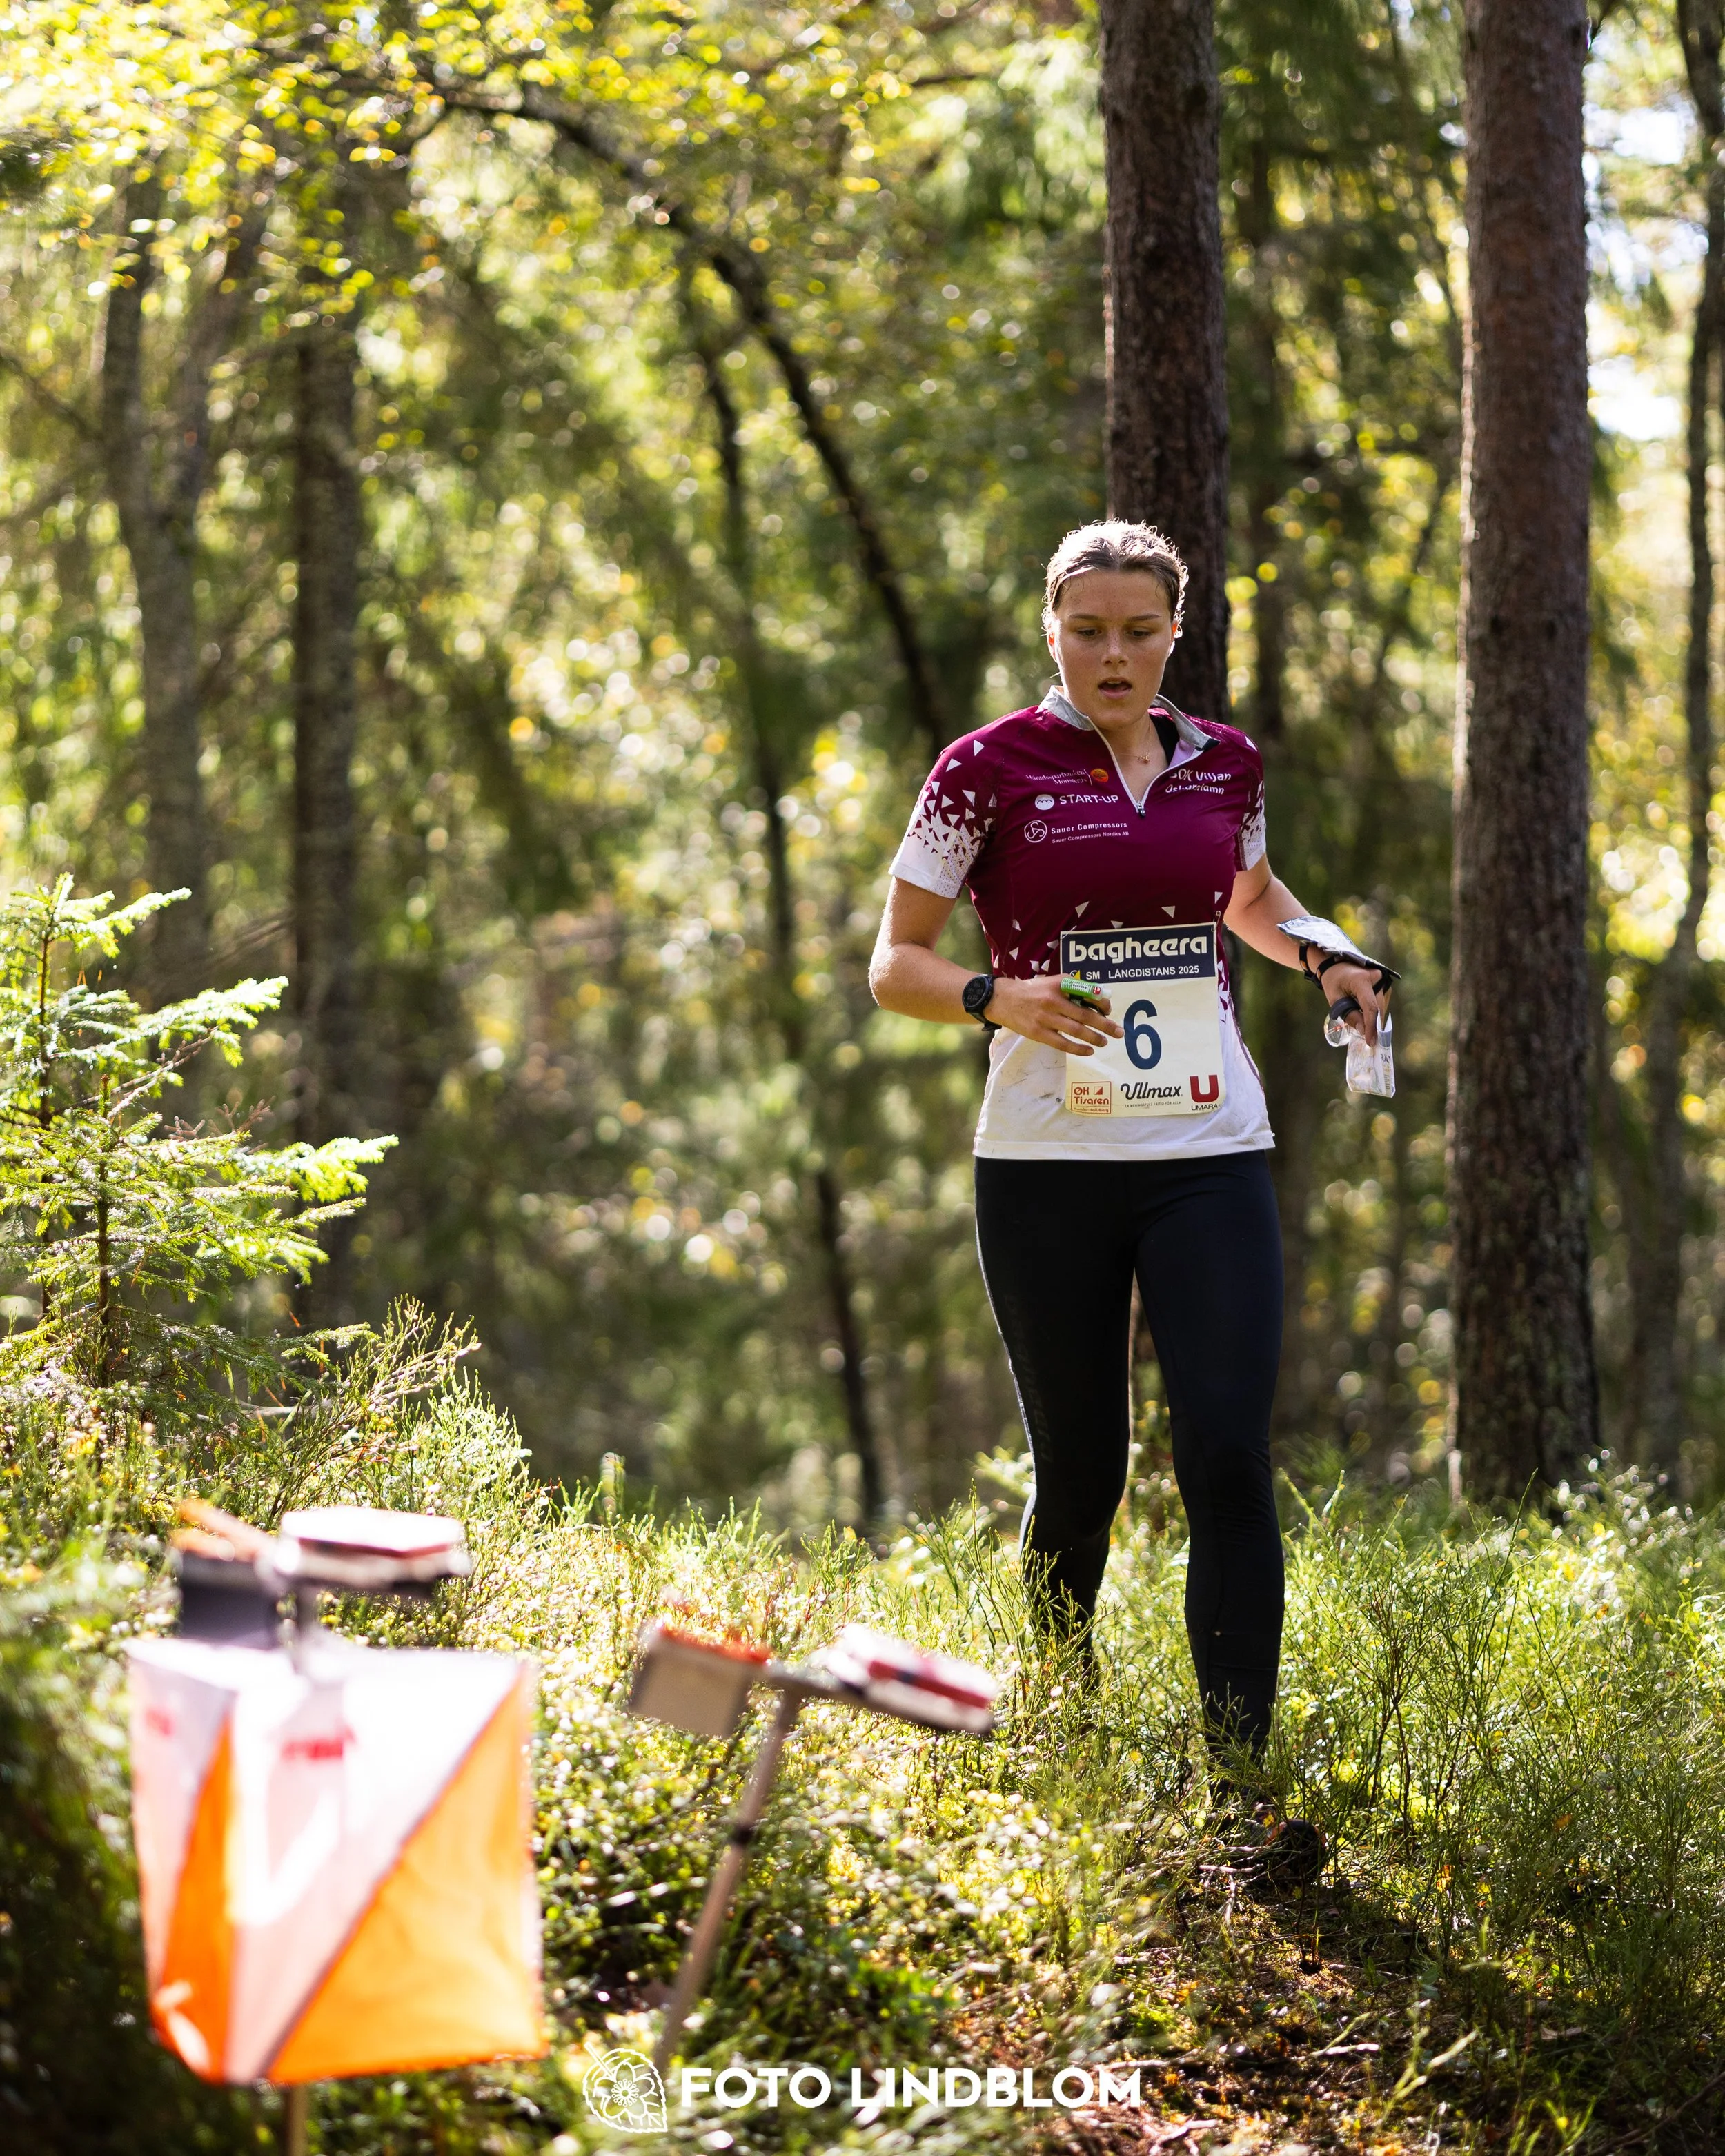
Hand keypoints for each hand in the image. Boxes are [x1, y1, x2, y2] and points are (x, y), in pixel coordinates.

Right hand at [989, 975, 1124, 1054]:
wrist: (1002, 999)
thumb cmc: (1032, 990)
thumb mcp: (1052, 982)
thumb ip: (1073, 988)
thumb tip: (1098, 1001)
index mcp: (1060, 984)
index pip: (1088, 994)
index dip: (1102, 1003)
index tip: (1108, 1010)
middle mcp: (1054, 1000)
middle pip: (1085, 1015)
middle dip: (1105, 1025)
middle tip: (1119, 1032)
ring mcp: (1045, 1018)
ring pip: (1076, 1030)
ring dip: (1094, 1038)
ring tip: (1105, 1042)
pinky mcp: (1038, 1033)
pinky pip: (1062, 1043)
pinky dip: (1078, 1048)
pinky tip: (1089, 1050)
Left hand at [1314, 959, 1388, 1044]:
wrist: (1337, 964)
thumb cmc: (1334, 981)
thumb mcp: (1335, 999)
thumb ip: (1349, 1015)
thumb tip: (1363, 1031)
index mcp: (1361, 980)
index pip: (1370, 1007)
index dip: (1371, 1026)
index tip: (1371, 1041)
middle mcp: (1375, 977)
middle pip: (1378, 1007)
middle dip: (1374, 1025)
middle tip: (1371, 1041)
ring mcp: (1381, 979)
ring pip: (1380, 1005)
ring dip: (1374, 1019)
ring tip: (1367, 1030)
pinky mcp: (1382, 983)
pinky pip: (1380, 1001)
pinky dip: (1374, 1012)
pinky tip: (1367, 1018)